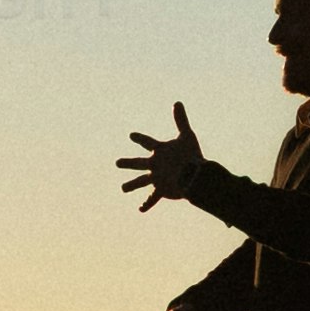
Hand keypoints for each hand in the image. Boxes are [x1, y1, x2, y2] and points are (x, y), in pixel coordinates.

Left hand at [117, 98, 255, 212]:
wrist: (192, 176)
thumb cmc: (191, 155)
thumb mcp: (187, 135)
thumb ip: (181, 120)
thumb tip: (177, 101)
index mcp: (159, 151)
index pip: (147, 142)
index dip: (139, 138)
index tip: (131, 136)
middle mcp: (154, 164)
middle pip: (138, 163)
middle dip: (127, 163)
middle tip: (117, 163)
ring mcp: (156, 178)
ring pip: (141, 182)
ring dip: (132, 185)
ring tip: (123, 188)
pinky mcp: (161, 189)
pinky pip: (152, 198)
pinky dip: (147, 204)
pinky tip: (140, 209)